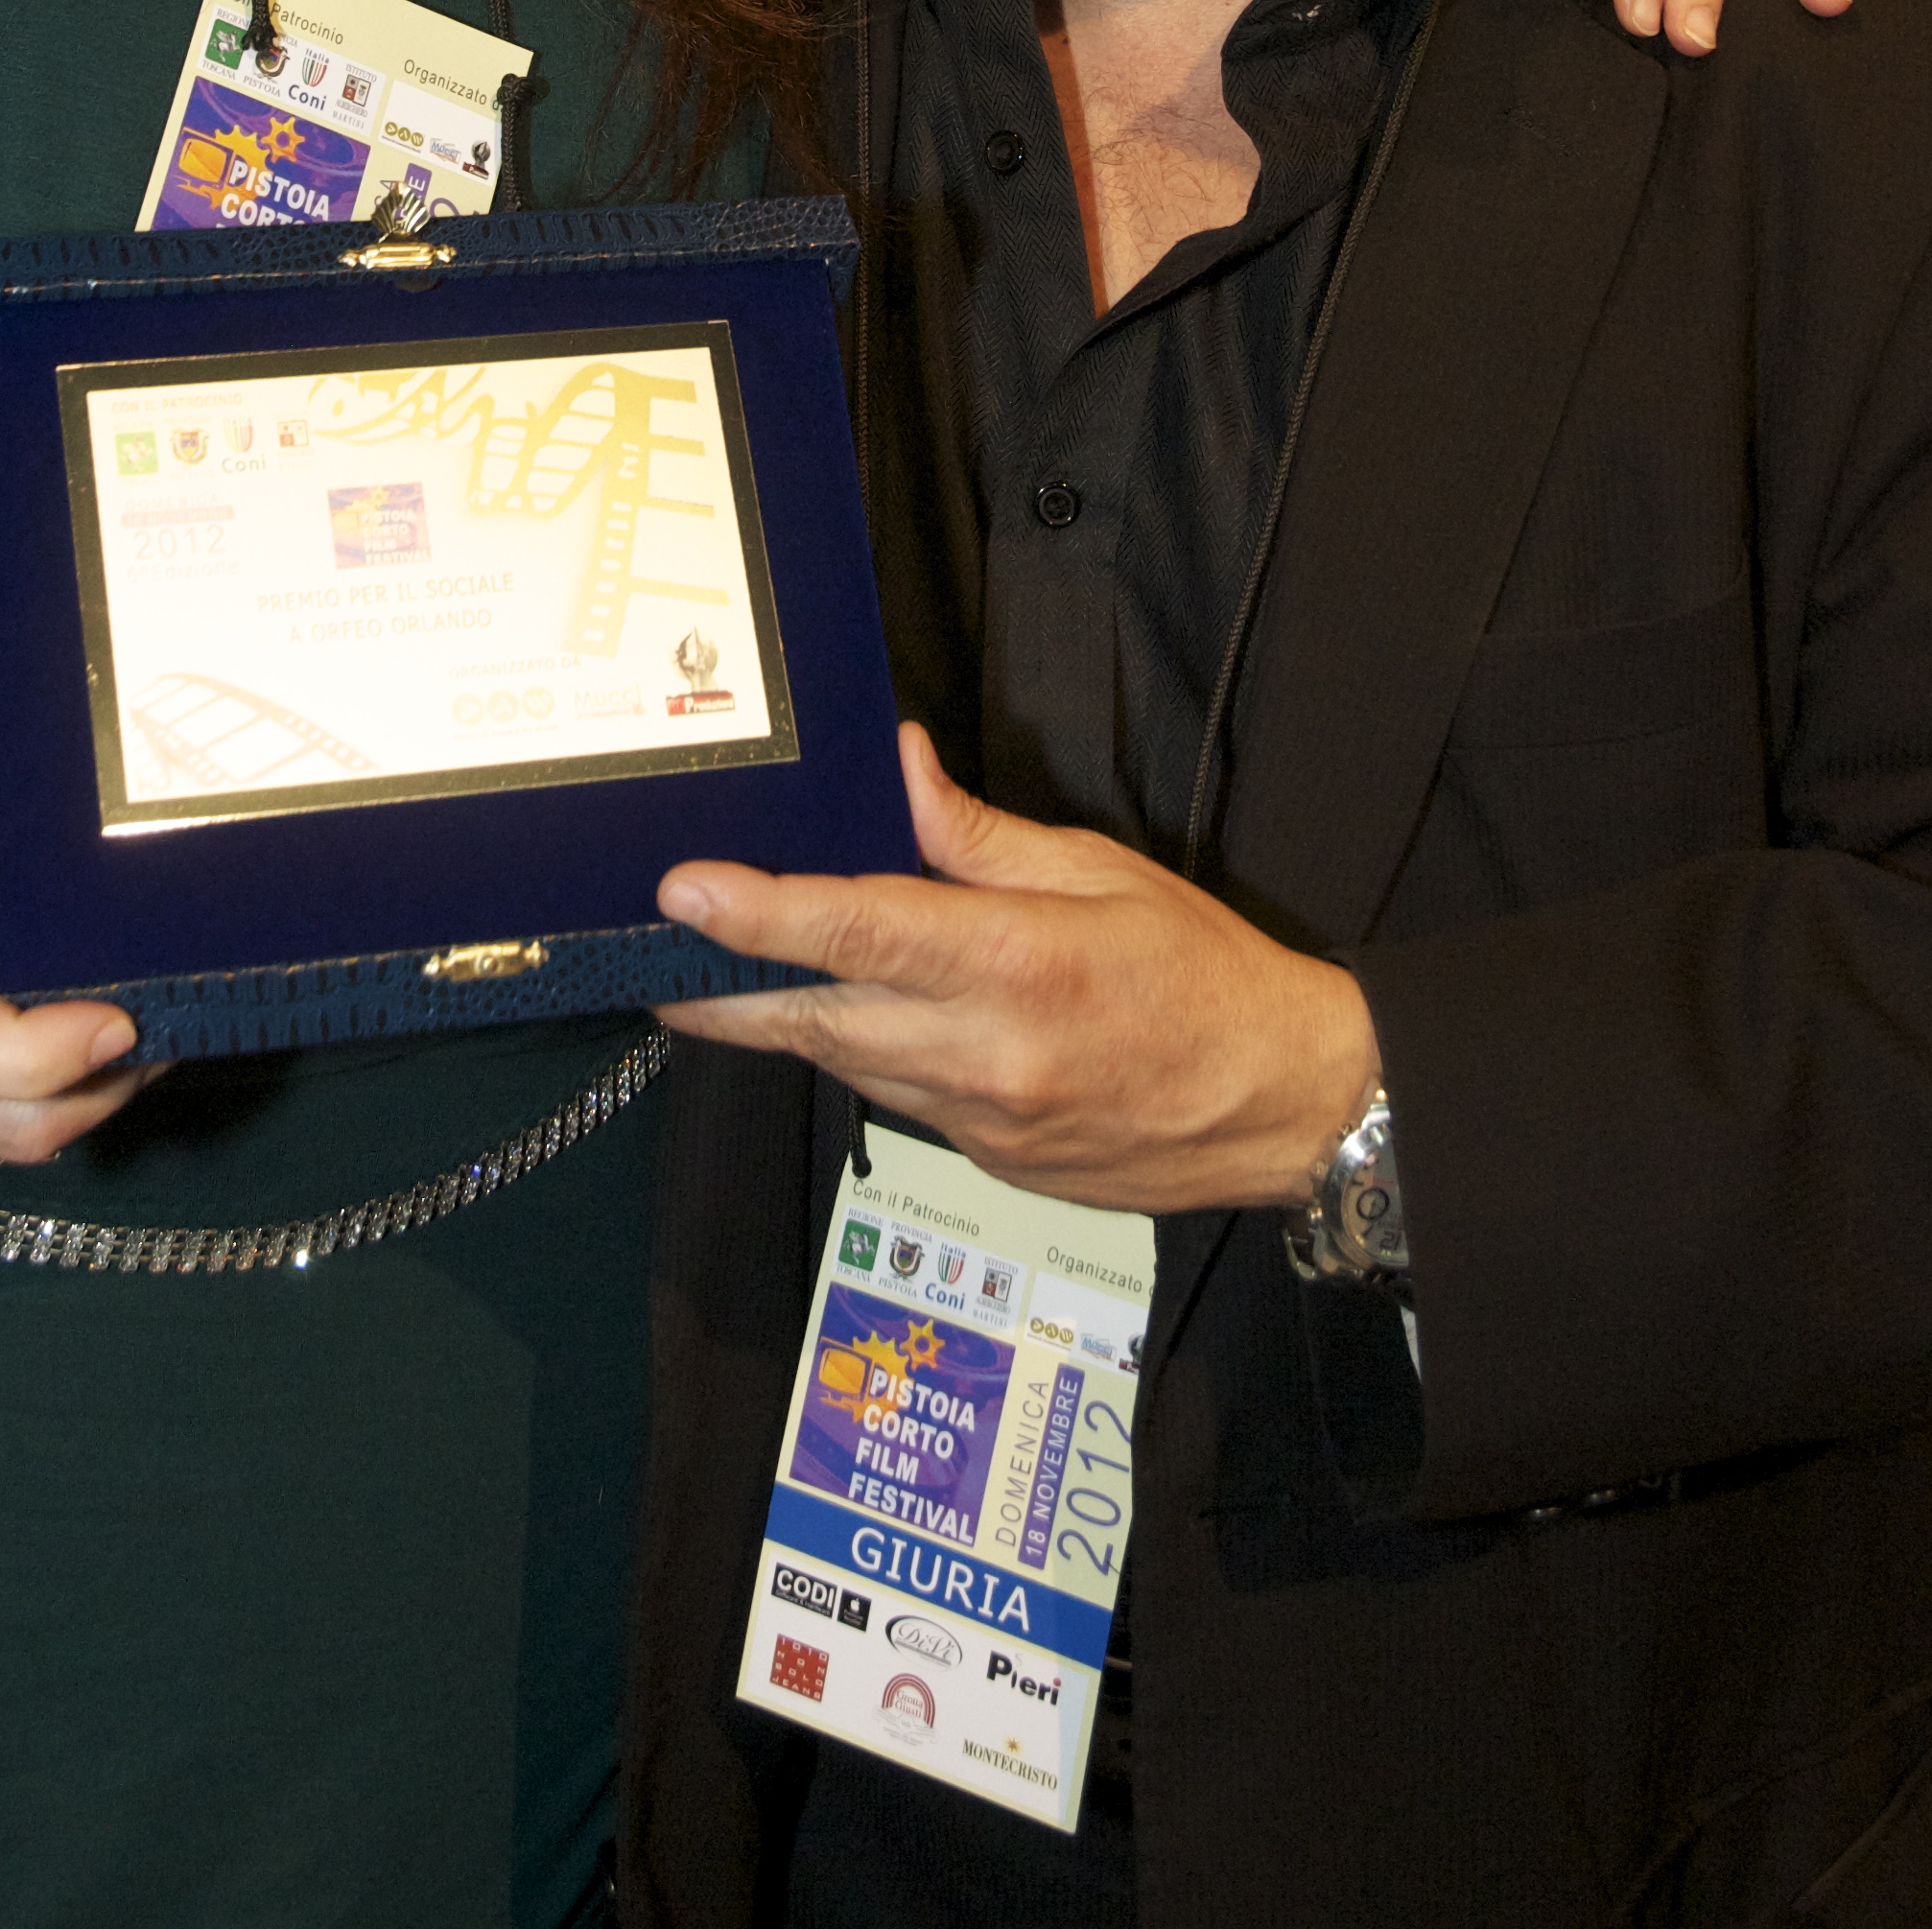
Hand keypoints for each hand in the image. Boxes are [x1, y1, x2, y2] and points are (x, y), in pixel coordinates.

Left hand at [655, 726, 1376, 1217]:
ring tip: (717, 977)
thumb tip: (901, 770)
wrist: (1282, 1104)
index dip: (759, 913)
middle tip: (649, 958)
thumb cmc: (1202, 973)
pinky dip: (861, 1052)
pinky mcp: (985, 1161)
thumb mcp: (1101, 871)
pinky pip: (895, 1097)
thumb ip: (980, 835)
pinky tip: (845, 1016)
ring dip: (782, 1022)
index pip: (860, 930)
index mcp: (1019, 965)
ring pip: (846, 1063)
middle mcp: (988, 1055)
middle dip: (721, 991)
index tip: (684, 891)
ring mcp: (983, 1122)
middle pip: (816, 1020)